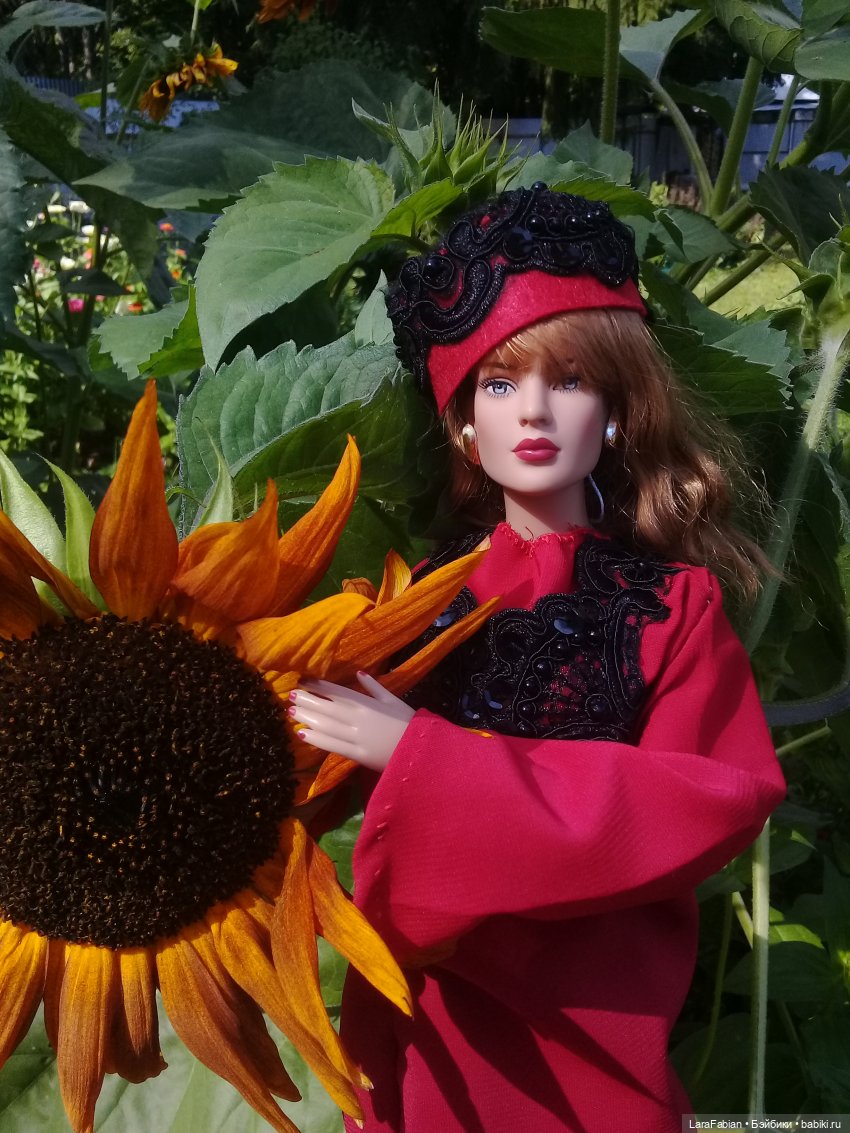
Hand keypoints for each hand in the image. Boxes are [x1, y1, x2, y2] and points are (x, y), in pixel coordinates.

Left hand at [290, 672, 413, 770]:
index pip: (337, 691)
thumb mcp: (393, 701)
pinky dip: (316, 739)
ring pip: (326, 725)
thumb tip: (359, 673)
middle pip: (327, 707)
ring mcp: (357, 737)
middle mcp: (359, 718)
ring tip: (291, 711)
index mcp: (367, 703)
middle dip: (307, 700)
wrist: (420, 751)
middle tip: (290, 695)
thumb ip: (374, 687)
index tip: (303, 680)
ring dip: (307, 717)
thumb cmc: (408, 724)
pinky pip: (333, 745)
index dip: (318, 685)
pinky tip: (302, 734)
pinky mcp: (357, 754)